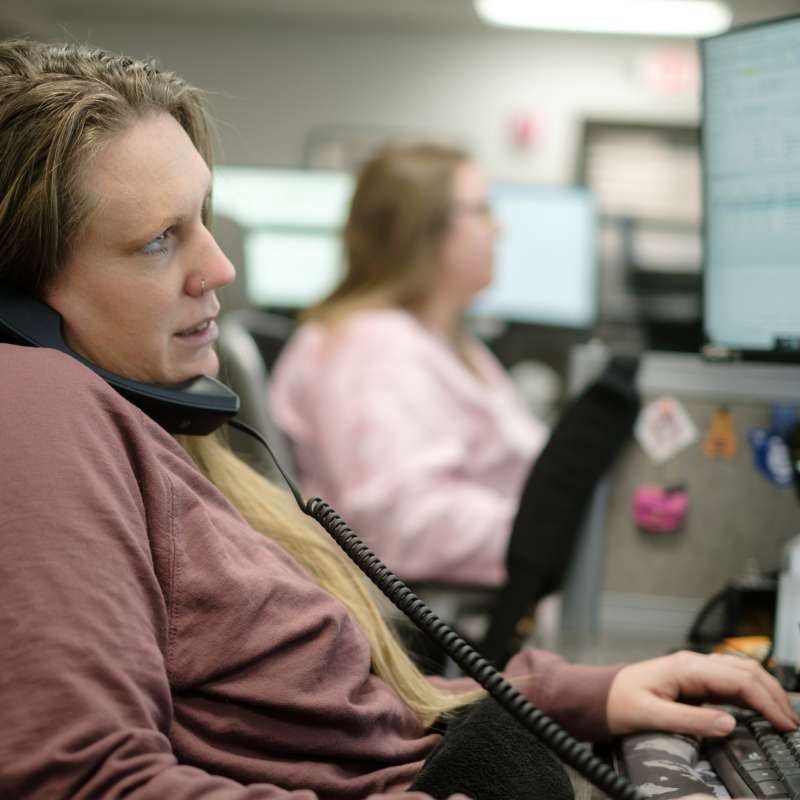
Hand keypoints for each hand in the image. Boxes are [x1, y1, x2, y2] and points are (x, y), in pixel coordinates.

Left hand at [606, 650, 798, 737]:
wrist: (600, 694)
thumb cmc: (620, 702)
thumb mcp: (652, 715)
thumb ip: (691, 720)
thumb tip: (730, 724)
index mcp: (686, 667)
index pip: (738, 680)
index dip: (766, 701)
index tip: (784, 724)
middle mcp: (693, 663)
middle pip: (746, 671)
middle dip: (774, 694)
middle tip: (793, 722)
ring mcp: (694, 669)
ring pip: (740, 672)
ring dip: (766, 691)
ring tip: (785, 715)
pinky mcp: (692, 679)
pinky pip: (729, 680)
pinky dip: (751, 691)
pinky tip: (762, 705)